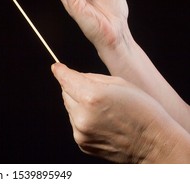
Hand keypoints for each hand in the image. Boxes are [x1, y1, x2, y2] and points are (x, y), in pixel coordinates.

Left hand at [51, 62, 189, 162]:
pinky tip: (102, 121)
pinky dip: (83, 119)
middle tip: (96, 92)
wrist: (153, 143)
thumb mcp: (119, 83)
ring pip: (70, 108)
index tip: (57, 67)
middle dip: (75, 89)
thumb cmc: (142, 110)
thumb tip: (72, 76)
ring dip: (80, 105)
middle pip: (65, 93)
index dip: (60, 71)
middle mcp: (82, 116)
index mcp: (91, 97)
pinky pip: (75, 123)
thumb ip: (90, 78)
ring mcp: (81, 132)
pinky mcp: (82, 143)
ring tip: (104, 110)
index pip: (65, 79)